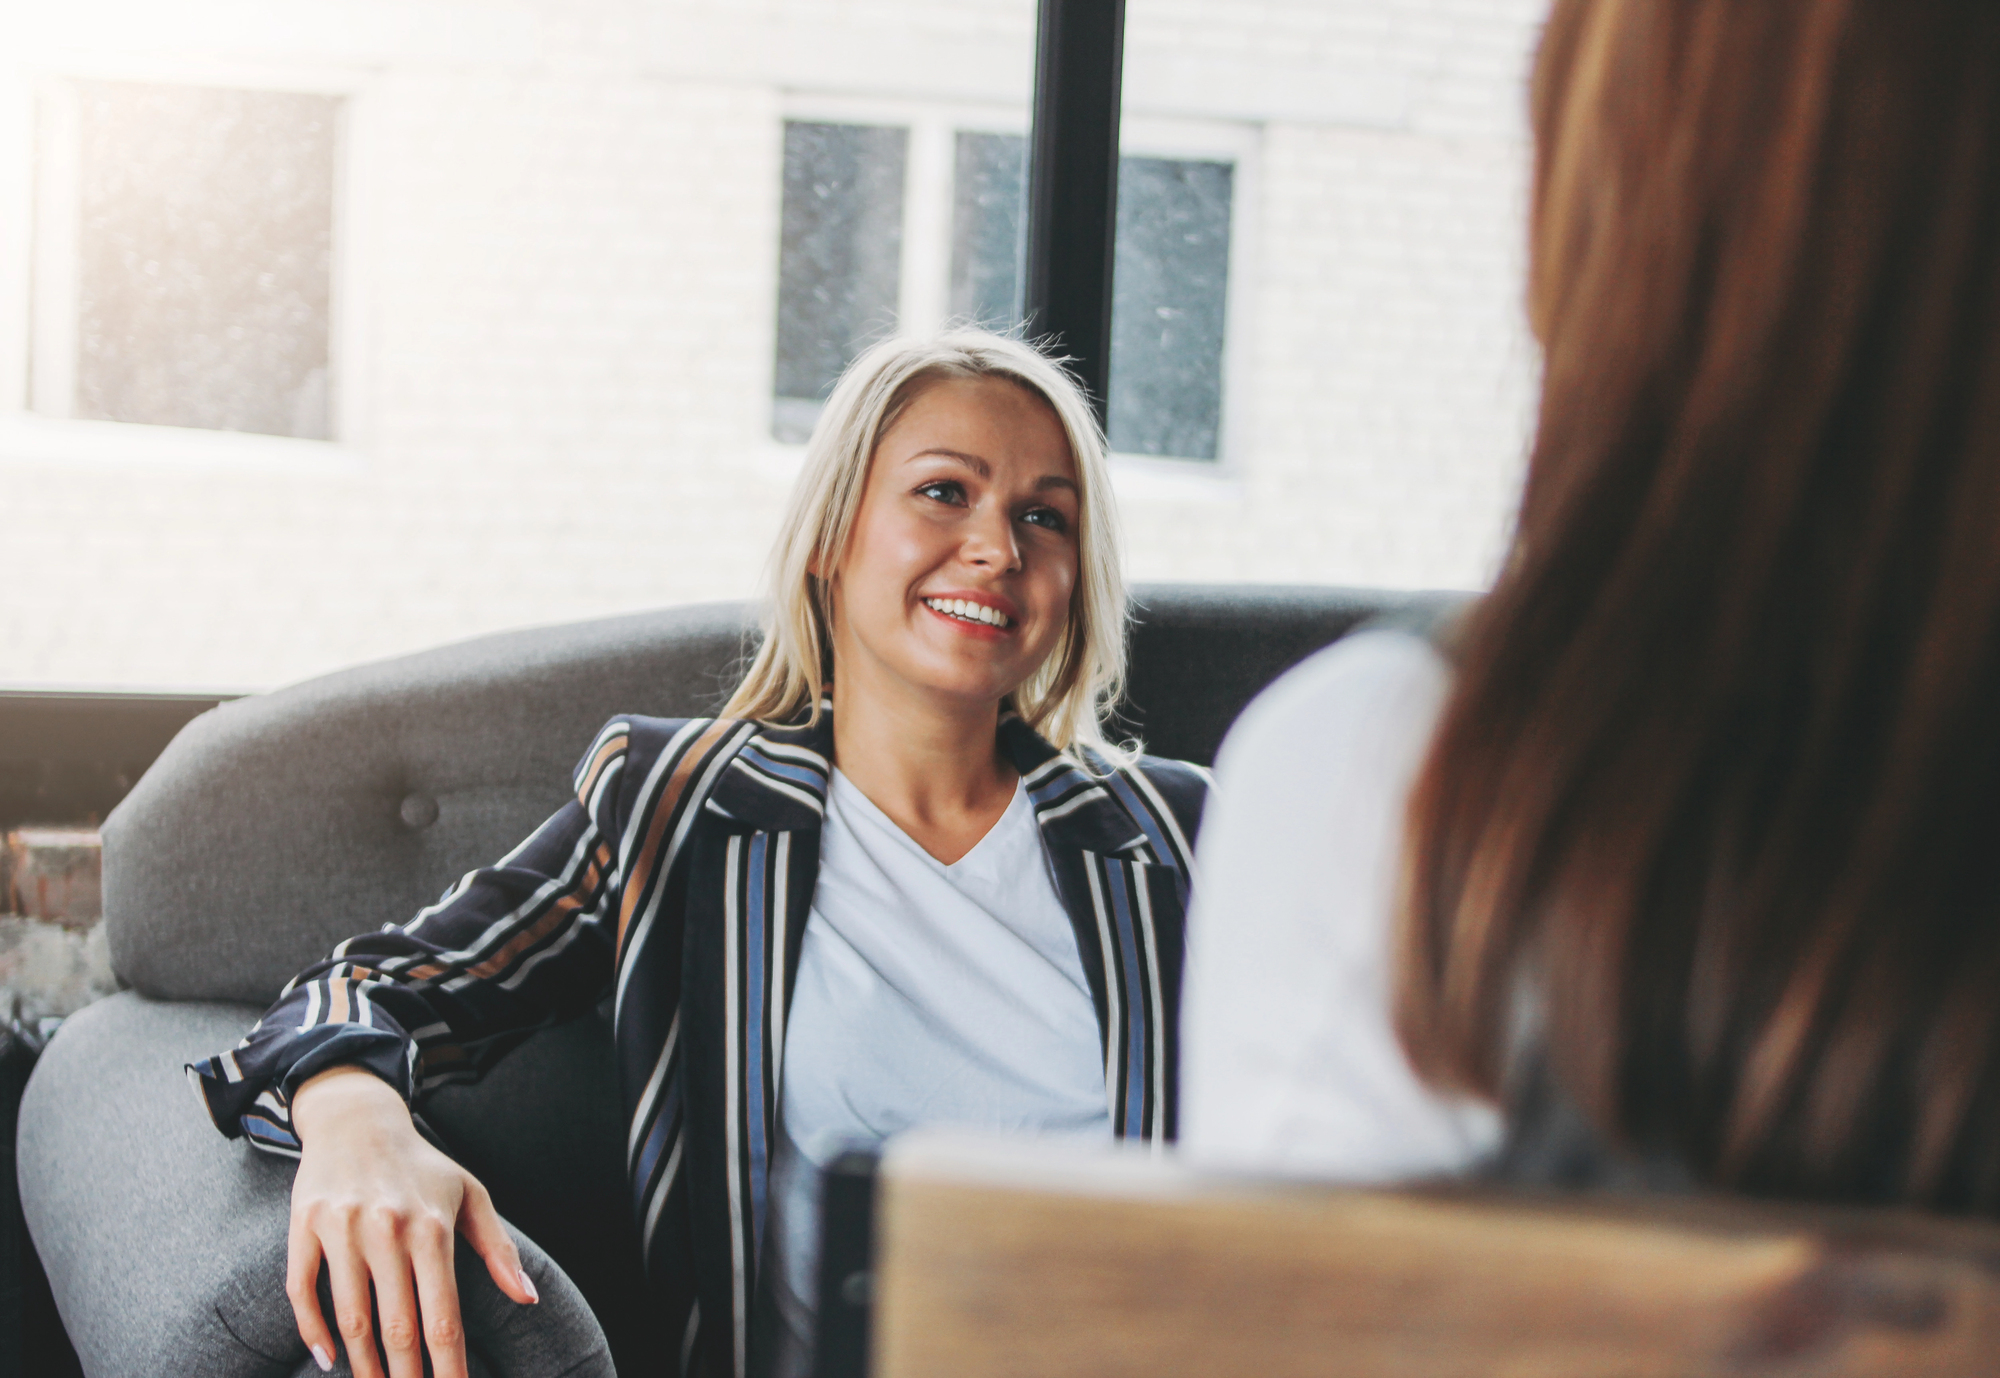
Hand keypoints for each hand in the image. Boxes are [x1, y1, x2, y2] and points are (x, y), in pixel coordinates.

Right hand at [286, 1065, 538, 1377]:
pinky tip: (328, 1359)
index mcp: (432, 1227)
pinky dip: (312, 1330)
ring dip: (363, 1364)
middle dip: (406, 1377)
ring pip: (352, 1316)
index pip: (443, 1315)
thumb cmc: (422, 1166)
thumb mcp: (470, 1195)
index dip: (448, 1364)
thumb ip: (498, 1249)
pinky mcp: (304, 1225)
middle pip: (398, 1326)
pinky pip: (302, 1290)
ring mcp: (343, 1228)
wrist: (357, 1119)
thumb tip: (527, 1299)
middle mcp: (388, 1229)